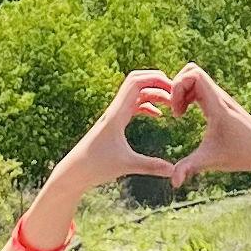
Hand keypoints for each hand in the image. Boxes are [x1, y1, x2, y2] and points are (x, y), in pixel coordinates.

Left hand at [77, 71, 205, 186]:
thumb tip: (174, 171)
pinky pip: (132, 106)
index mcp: (117, 113)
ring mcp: (114, 115)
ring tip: (172, 103)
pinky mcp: (114, 123)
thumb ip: (151, 166)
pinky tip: (158, 115)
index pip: (135, 82)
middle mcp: (115, 109)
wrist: (74, 171)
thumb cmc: (96, 166)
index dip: (156, 79)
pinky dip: (146, 105)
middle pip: (136, 81)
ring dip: (153, 93)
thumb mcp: (126, 165)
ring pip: (136, 93)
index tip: (174, 89)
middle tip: (176, 92)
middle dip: (157, 81)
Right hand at [163, 64, 250, 177]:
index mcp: (217, 104)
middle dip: (177, 86)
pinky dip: (190, 95)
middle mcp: (219, 96)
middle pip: (192, 70)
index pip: (193, 74)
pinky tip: (188, 115)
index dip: (177, 89)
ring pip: (196, 77)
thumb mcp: (212, 161)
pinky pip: (202, 88)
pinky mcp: (223, 104)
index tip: (177, 114)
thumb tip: (173, 183)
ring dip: (182, 91)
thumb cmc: (243, 154)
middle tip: (176, 110)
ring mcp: (221, 99)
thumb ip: (190, 168)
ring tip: (180, 113)